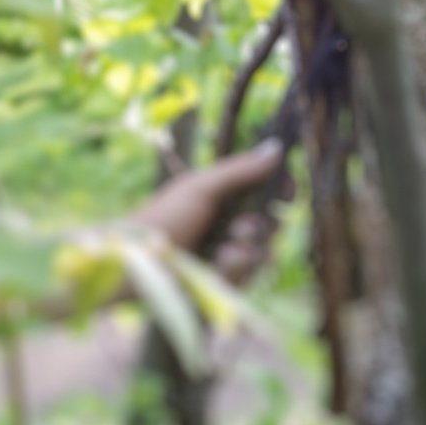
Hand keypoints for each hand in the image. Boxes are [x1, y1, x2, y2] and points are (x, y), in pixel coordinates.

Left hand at [130, 142, 284, 266]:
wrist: (138, 265)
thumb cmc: (164, 218)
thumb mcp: (202, 188)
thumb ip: (241, 171)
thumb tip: (277, 147)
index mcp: (224, 192)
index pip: (267, 187)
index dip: (281, 189)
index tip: (286, 193)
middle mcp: (229, 220)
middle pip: (272, 222)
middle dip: (262, 226)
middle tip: (239, 228)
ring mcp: (228, 250)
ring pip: (263, 251)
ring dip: (247, 251)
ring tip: (223, 252)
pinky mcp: (224, 277)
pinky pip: (248, 275)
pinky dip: (234, 270)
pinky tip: (217, 266)